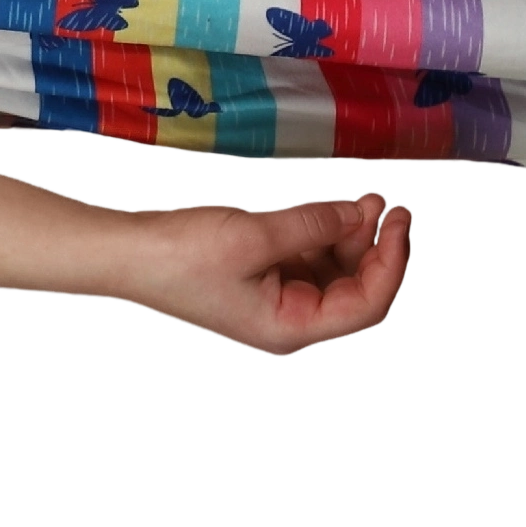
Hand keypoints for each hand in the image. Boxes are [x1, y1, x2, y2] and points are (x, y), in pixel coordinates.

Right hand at [108, 186, 415, 359]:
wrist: (124, 253)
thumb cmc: (181, 254)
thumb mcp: (255, 234)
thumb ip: (316, 224)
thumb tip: (363, 212)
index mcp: (289, 328)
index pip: (366, 304)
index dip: (391, 262)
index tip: (400, 220)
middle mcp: (287, 323)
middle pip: (354, 290)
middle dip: (374, 245)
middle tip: (388, 202)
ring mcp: (274, 302)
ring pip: (334, 273)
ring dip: (351, 237)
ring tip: (365, 198)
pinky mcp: (261, 281)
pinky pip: (308, 262)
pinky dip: (324, 236)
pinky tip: (333, 208)